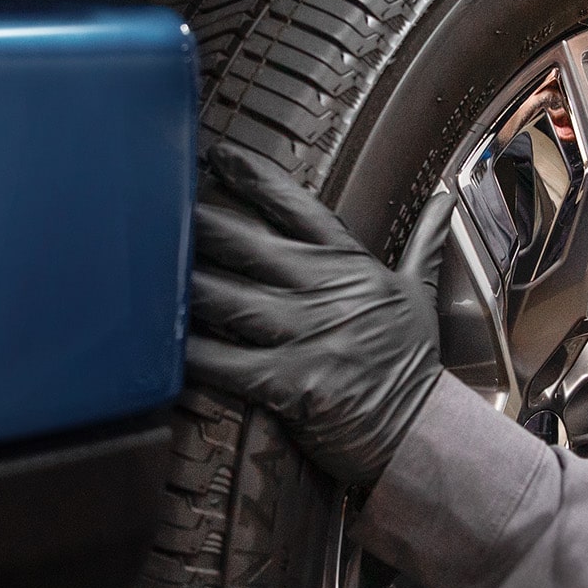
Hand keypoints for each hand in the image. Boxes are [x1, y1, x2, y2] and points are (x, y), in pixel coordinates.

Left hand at [186, 142, 454, 485]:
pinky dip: (190, 351)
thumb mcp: (420, 294)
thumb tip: (445, 201)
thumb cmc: (414, 363)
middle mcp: (327, 293)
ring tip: (142, 264)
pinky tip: (156, 340)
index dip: (255, 178)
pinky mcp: (290, 383)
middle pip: (250, 246)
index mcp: (352, 267)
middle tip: (157, 203)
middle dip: (201, 223)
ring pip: (230, 300)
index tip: (219, 156)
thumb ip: (425, 243)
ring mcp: (308, 337)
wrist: (423, 431)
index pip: (299, 209)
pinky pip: (226, 362)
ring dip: (185, 283)